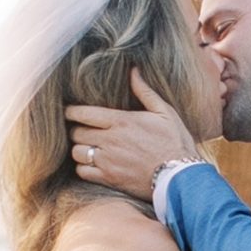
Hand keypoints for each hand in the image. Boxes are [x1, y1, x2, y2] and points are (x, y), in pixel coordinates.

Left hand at [67, 69, 201, 200]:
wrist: (180, 177)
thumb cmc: (175, 142)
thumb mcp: (165, 112)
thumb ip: (145, 92)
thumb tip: (134, 70)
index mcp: (121, 121)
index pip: (82, 113)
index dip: (71, 111)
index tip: (69, 111)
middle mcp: (110, 140)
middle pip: (76, 133)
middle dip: (75, 130)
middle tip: (80, 130)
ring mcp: (107, 161)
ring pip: (76, 153)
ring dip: (78, 149)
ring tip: (86, 147)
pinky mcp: (109, 179)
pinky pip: (83, 172)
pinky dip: (83, 167)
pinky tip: (91, 164)